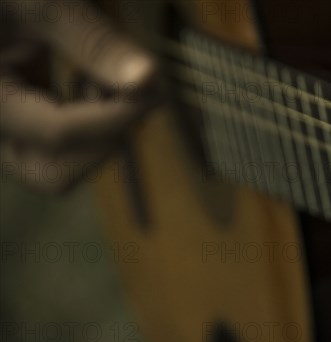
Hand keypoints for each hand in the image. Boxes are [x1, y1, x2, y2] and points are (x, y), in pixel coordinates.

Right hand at [0, 0, 156, 191]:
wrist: (2, 2)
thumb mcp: (42, 4)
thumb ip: (91, 40)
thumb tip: (147, 79)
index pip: (57, 133)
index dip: (115, 118)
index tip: (154, 92)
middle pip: (55, 175)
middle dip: (104, 140)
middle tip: (130, 95)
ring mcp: (9, 129)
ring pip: (62, 167)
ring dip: (101, 132)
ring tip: (106, 78)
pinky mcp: (26, 122)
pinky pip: (64, 148)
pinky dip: (92, 122)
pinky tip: (93, 81)